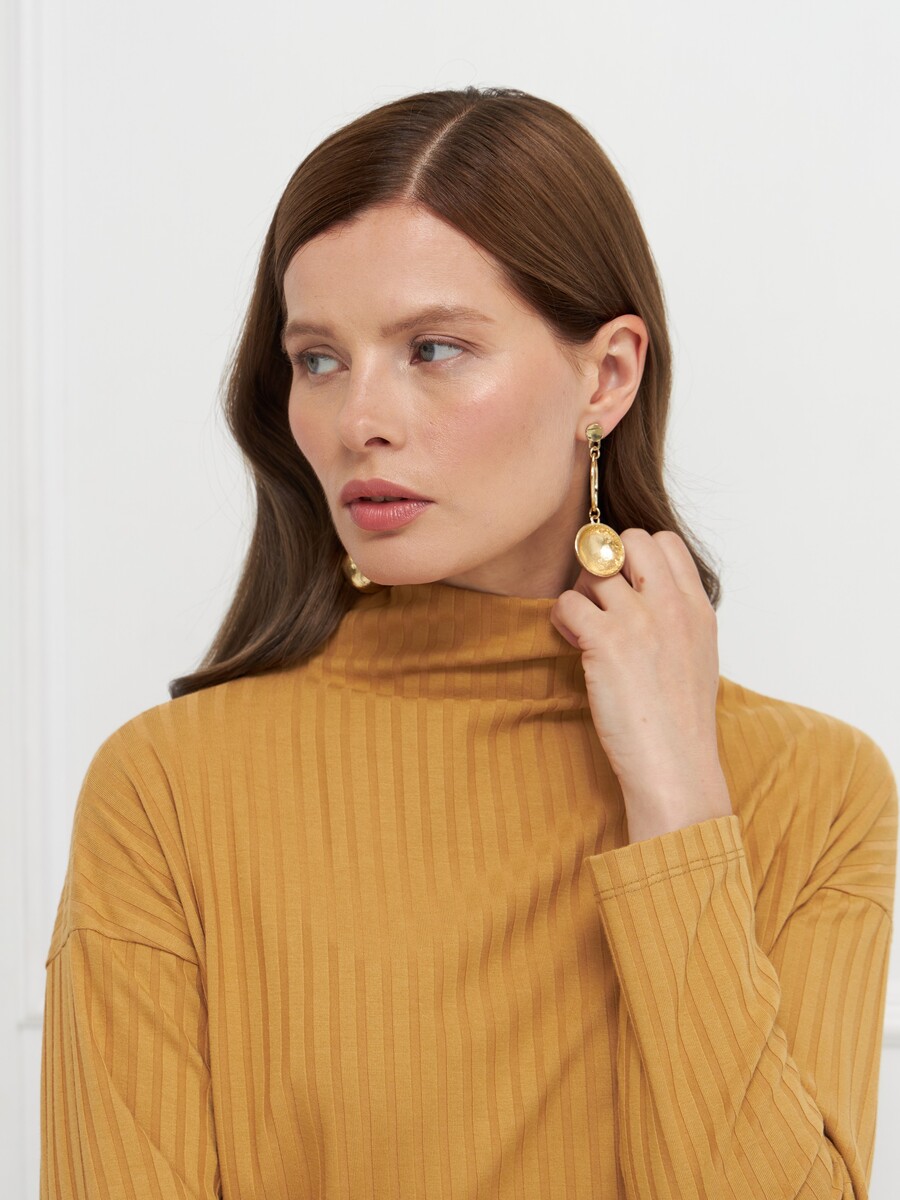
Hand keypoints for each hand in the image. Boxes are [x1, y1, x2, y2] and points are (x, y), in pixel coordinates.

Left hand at [549, 529, 732, 842]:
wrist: (676, 765)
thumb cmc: (682, 722)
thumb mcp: (697, 657)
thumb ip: (676, 618)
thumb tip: (641, 596)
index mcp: (697, 607)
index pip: (665, 542)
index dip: (635, 554)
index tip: (624, 585)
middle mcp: (671, 606)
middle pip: (626, 541)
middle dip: (604, 559)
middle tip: (598, 598)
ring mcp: (639, 621)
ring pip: (591, 569)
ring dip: (578, 592)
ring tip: (581, 626)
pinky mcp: (606, 642)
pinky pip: (568, 603)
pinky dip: (561, 618)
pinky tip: (571, 642)